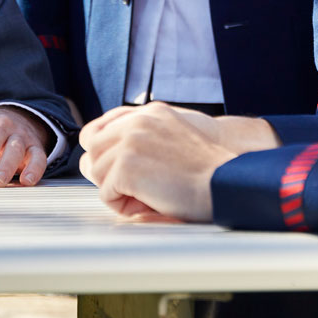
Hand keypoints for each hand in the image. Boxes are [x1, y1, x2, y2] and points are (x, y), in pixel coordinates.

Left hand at [79, 102, 266, 222]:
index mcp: (150, 112)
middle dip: (107, 171)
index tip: (114, 168)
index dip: (102, 151)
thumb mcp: (174, 137)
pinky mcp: (127, 166)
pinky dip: (122, 206)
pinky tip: (148, 202)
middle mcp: (138, 121)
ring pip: (97, 171)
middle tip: (134, 188)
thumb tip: (103, 158)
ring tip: (146, 196)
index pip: (100, 126)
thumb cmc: (206, 171)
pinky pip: (106, 193)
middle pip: (92, 148)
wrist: (225, 183)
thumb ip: (144, 136)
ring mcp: (131, 141)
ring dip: (116, 190)